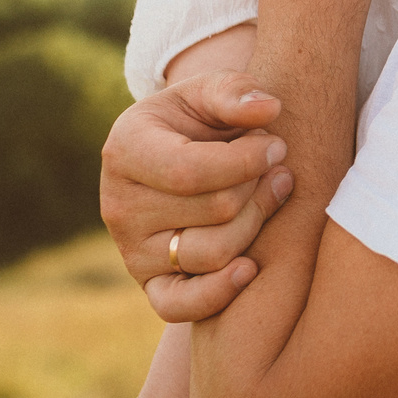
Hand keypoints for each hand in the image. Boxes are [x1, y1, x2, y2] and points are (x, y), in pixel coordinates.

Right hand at [99, 70, 292, 321]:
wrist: (178, 156)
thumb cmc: (199, 120)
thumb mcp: (209, 92)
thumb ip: (236, 92)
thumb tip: (268, 109)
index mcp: (125, 150)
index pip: (191, 171)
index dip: (247, 161)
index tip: (278, 144)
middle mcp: (119, 205)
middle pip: (214, 211)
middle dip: (258, 186)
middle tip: (278, 167)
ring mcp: (132, 250)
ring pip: (213, 253)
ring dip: (256, 223)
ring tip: (272, 193)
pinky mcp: (150, 284)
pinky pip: (180, 306)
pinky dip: (219, 292)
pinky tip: (250, 267)